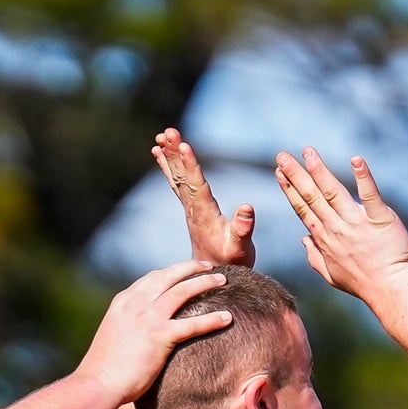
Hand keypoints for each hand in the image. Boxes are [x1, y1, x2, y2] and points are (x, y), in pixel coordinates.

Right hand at [80, 259, 235, 405]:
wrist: (97, 383)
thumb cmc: (104, 369)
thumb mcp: (113, 336)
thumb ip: (127, 326)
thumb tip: (138, 333)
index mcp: (123, 301)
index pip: (152, 278)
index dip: (172, 272)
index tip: (185, 272)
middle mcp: (136, 303)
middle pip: (169, 275)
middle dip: (191, 267)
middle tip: (209, 266)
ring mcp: (148, 317)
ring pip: (184, 291)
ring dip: (205, 282)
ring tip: (223, 280)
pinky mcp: (160, 336)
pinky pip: (193, 323)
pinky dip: (212, 319)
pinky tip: (227, 318)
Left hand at [151, 128, 254, 266]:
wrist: (213, 276)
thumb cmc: (231, 262)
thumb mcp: (240, 248)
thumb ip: (243, 229)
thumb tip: (247, 207)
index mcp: (205, 214)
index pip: (196, 184)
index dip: (189, 164)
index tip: (182, 145)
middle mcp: (193, 209)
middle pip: (183, 176)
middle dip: (175, 153)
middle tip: (167, 132)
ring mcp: (190, 208)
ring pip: (178, 177)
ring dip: (170, 156)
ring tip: (161, 137)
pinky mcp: (191, 208)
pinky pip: (177, 183)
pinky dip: (169, 167)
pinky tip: (160, 154)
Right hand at [273, 147, 407, 303]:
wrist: (389, 289)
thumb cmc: (362, 283)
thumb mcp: (331, 275)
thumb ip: (315, 256)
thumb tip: (304, 240)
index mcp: (324, 238)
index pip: (303, 209)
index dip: (290, 189)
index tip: (280, 172)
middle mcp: (336, 228)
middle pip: (312, 197)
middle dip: (295, 175)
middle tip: (282, 155)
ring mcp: (357, 223)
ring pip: (333, 192)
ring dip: (319, 171)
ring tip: (308, 152)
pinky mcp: (380, 219)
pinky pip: (370, 195)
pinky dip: (363, 177)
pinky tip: (356, 160)